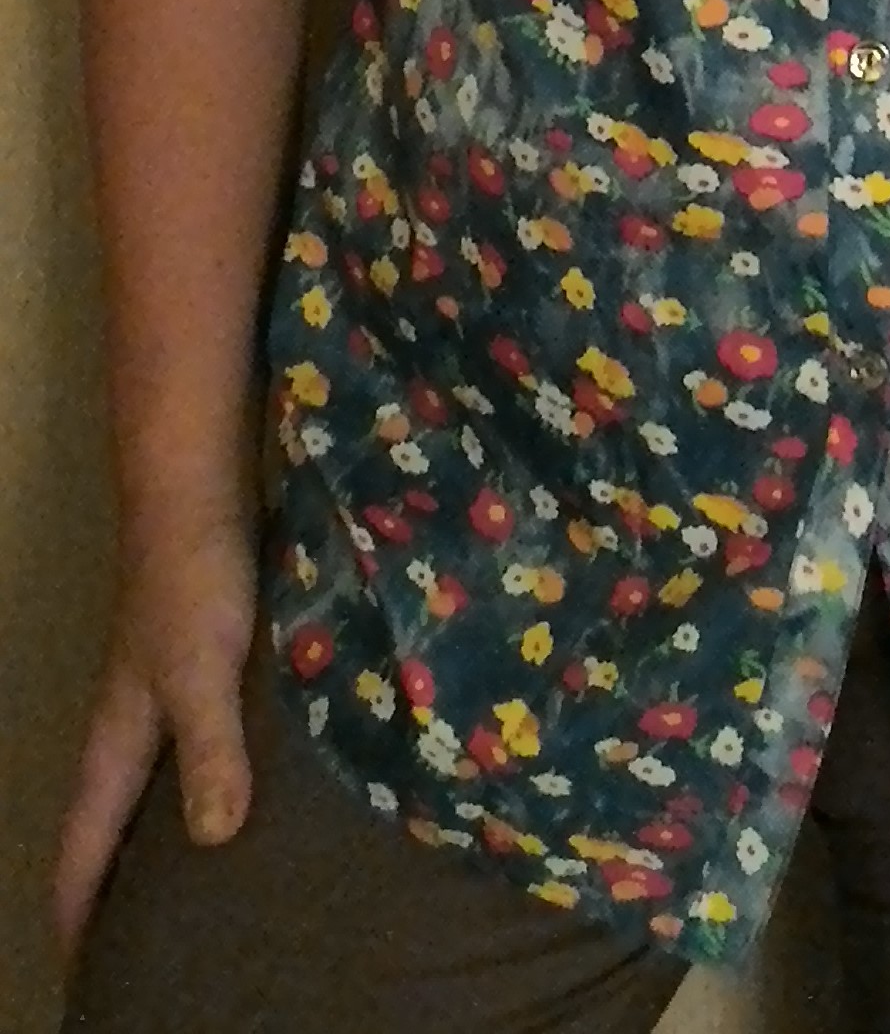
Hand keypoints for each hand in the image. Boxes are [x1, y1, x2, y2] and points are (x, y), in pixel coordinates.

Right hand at [53, 509, 258, 958]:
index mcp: (116, 738)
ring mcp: (160, 689)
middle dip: (110, 886)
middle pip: (107, 821)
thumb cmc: (193, 583)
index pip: (83, 841)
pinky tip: (242, 789)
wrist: (194, 490)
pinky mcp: (197, 659)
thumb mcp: (201, 670)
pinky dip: (202, 781)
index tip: (78, 969)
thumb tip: (213, 841)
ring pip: (147, 783)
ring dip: (154, 836)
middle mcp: (129, 722)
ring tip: (191, 890)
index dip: (76, 905)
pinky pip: (191, 743)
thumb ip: (208, 749)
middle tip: (136, 949)